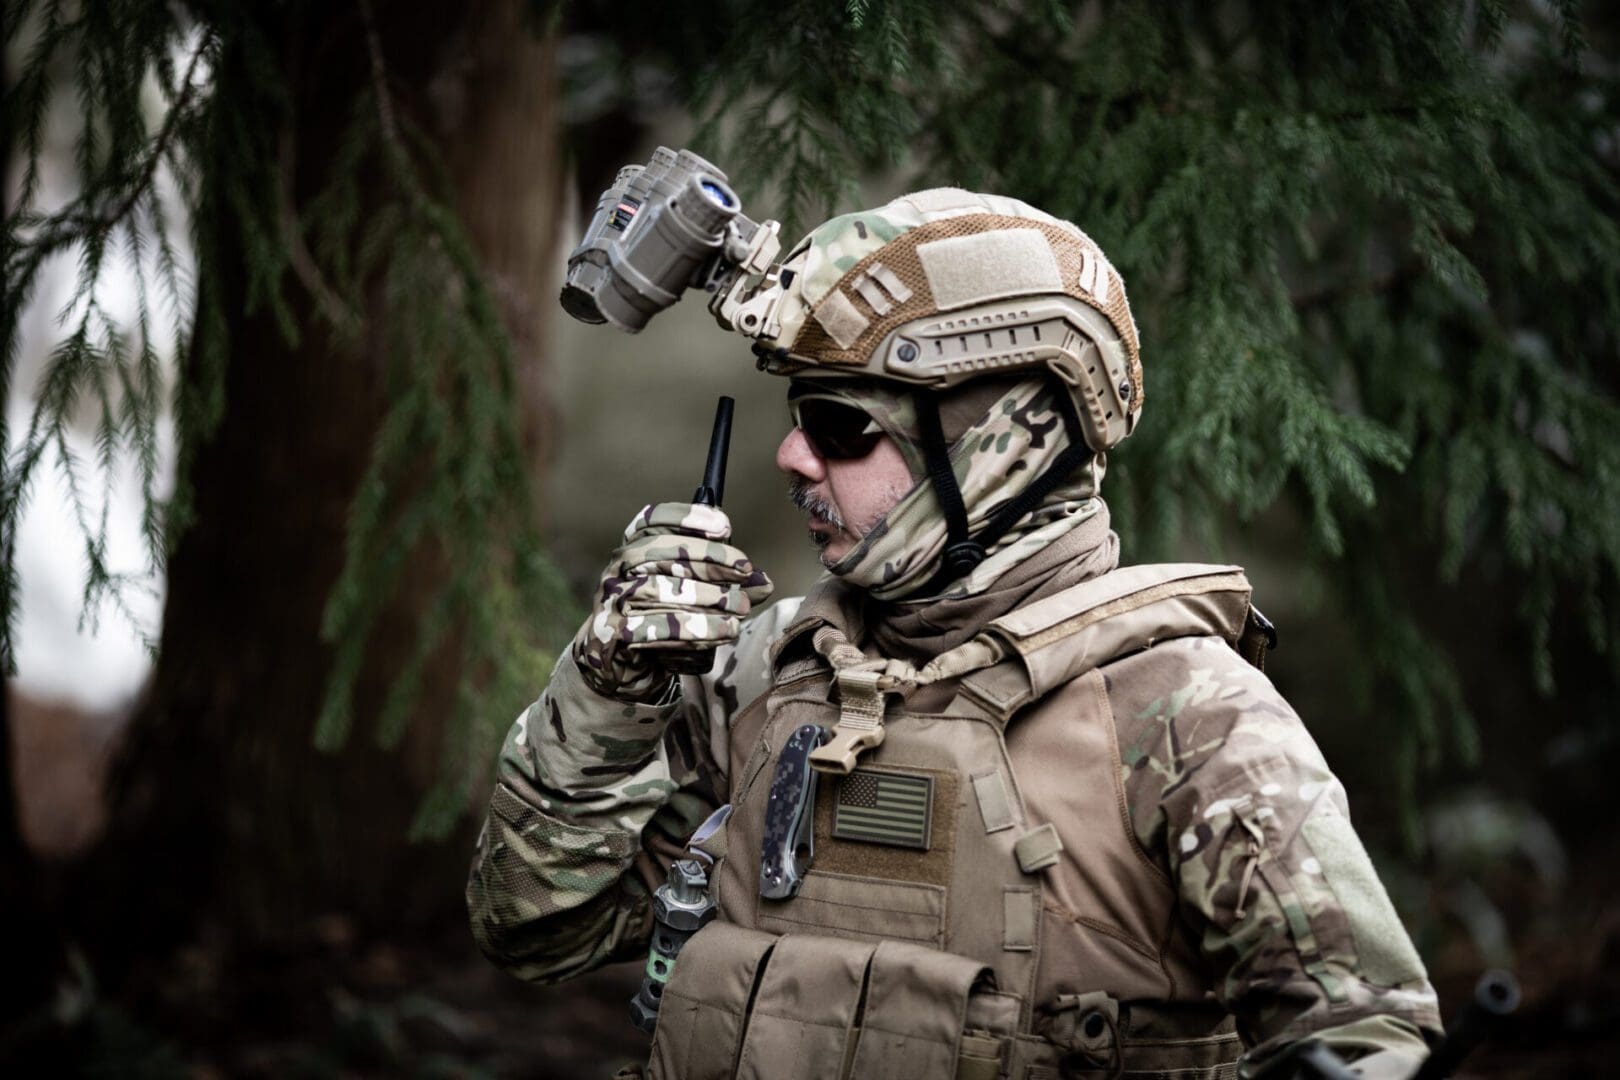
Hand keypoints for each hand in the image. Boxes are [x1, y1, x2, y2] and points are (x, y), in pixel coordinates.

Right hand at [572, 502, 773, 700]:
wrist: (620, 666)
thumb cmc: (659, 619)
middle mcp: (619, 569)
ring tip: (740, 607)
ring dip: (708, 597)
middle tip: (745, 570)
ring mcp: (613, 600)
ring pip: (662, 589)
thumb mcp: (691, 595)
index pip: (653, 520)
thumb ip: (725, 585)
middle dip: (709, 557)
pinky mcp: (616, 632)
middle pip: (662, 551)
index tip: (723, 525)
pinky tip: (724, 631)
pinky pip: (659, 626)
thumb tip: (763, 583)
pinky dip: (697, 629)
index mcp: (634, 548)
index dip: (687, 516)